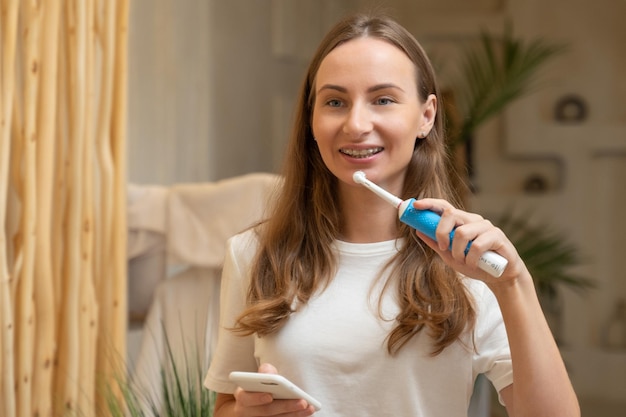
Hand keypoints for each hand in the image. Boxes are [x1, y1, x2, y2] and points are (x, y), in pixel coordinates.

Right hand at [232, 363, 315, 416]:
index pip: (244, 398)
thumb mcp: (259, 376)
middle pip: (265, 411)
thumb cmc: (258, 386)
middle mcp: (247, 412)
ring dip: (294, 414)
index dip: (256, 398)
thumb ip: (265, 371)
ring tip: (309, 407)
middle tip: (302, 402)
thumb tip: (270, 374)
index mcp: (242, 396)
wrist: (253, 403)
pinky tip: (306, 412)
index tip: (269, 396)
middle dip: (285, 406)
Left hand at [411, 198, 525, 283]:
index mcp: (461, 222)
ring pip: (462, 232)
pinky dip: (471, 259)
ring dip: (457, 251)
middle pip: (451, 214)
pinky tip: (474, 264)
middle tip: (443, 247)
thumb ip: (436, 243)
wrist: (499, 278)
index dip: (430, 204)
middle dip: (441, 232)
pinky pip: (477, 245)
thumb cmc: (475, 264)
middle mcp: (473, 220)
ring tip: (463, 261)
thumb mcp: (450, 256)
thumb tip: (418, 231)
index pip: (445, 207)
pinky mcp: (497, 236)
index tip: (416, 205)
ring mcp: (486, 226)